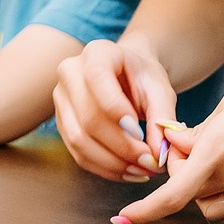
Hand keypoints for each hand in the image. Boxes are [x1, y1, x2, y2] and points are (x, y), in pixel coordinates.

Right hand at [53, 38, 180, 183]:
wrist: (128, 75)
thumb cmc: (144, 77)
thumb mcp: (160, 88)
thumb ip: (162, 115)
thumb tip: (158, 152)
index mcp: (97, 52)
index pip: (97, 78)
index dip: (116, 109)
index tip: (140, 134)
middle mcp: (71, 72)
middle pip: (88, 117)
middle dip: (121, 146)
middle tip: (149, 161)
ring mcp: (61, 99)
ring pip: (79, 140)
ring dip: (112, 162)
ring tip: (142, 170)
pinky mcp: (61, 124)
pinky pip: (78, 153)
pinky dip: (104, 167)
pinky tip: (128, 171)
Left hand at [112, 46, 223, 223]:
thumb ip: (203, 130)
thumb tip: (177, 148)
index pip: (175, 190)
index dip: (146, 209)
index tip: (124, 218)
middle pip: (192, 197)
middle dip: (184, 178)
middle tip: (191, 148)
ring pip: (215, 204)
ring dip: (206, 187)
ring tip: (220, 152)